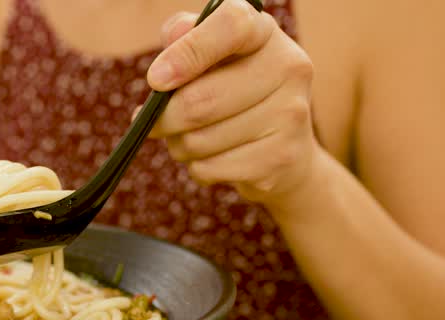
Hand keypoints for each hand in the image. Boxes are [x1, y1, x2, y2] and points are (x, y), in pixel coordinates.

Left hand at [146, 0, 322, 207]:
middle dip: (164, 119)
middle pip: (200, 101)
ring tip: (190, 140)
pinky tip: (213, 159)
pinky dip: (198, 169)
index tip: (156, 80)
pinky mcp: (281, 158)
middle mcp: (288, 68)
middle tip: (154, 123)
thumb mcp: (212, 56)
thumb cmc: (234, 92)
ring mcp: (290, 114)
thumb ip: (186, 37)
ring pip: (199, 140)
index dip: (188, 52)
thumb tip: (173, 38)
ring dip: (179, 146)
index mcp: (264, 32)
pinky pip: (210, 168)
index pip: (231, 26)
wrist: (286, 150)